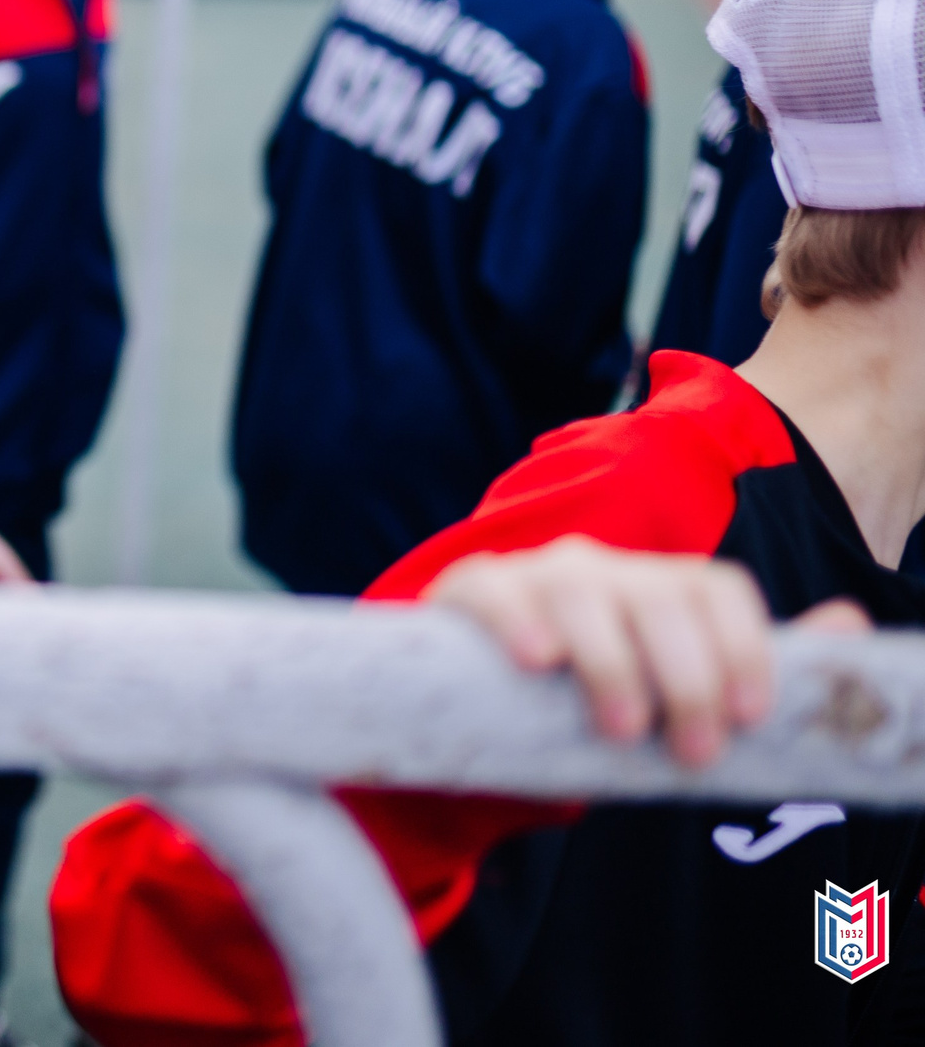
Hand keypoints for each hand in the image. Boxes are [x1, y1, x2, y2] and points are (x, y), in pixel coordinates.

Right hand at [427, 537, 869, 767]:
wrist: (483, 717)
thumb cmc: (590, 709)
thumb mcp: (671, 699)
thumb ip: (745, 666)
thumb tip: (851, 624)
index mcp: (660, 587)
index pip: (717, 589)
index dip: (744, 646)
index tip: (751, 716)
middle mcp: (604, 568)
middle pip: (659, 596)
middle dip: (686, 678)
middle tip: (691, 754)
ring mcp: (535, 574)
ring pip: (583, 592)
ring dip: (611, 661)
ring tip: (620, 728)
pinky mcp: (472, 590)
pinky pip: (497, 590)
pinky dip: (520, 620)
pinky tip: (540, 661)